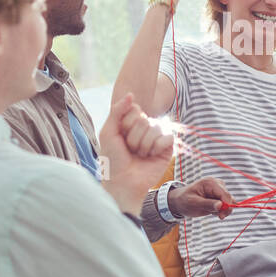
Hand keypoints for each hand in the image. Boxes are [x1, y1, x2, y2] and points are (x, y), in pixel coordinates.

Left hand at [97, 93, 174, 213]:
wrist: (123, 182)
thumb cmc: (113, 160)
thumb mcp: (108, 132)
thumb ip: (116, 111)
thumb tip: (130, 94)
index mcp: (131, 123)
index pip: (135, 109)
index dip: (126, 124)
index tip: (120, 138)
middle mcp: (145, 128)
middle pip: (144, 119)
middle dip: (134, 137)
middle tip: (130, 150)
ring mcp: (157, 137)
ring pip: (155, 128)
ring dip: (144, 145)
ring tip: (139, 155)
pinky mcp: (167, 148)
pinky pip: (168, 137)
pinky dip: (156, 148)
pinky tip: (151, 157)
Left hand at [167, 177, 234, 218]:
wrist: (179, 201)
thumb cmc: (184, 201)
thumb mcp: (193, 203)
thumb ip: (207, 204)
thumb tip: (221, 205)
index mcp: (210, 183)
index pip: (225, 194)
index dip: (226, 205)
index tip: (221, 216)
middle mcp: (217, 184)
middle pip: (229, 197)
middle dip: (225, 209)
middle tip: (218, 217)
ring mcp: (219, 190)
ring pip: (230, 201)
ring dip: (223, 210)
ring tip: (211, 212)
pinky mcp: (219, 196)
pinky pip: (226, 204)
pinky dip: (221, 210)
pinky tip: (212, 210)